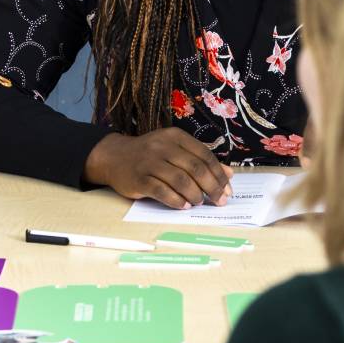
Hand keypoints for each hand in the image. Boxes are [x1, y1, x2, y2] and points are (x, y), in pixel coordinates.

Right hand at [84, 129, 231, 208]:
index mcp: (175, 137)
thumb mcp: (175, 150)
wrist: (114, 157)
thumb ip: (201, 160)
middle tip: (219, 201)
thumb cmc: (150, 155)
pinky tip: (184, 205)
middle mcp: (163, 146)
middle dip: (212, 187)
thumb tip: (229, 175)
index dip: (219, 174)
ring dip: (195, 195)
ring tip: (199, 202)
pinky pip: (162, 191)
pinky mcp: (139, 179)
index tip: (227, 189)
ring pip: (180, 180)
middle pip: (195, 168)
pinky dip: (176, 200)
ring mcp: (149, 162)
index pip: (204, 155)